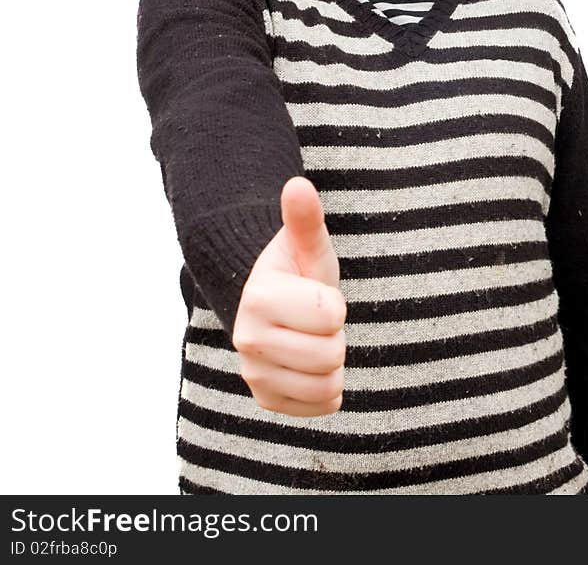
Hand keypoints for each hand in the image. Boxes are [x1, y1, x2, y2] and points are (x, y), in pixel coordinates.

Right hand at [232, 176, 346, 416]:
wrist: (274, 304)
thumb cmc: (298, 271)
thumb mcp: (307, 243)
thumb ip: (305, 218)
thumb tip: (298, 184)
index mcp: (260, 297)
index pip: (331, 315)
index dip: (335, 303)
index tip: (317, 293)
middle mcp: (247, 339)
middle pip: (331, 354)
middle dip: (335, 334)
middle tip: (317, 319)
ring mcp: (253, 373)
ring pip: (328, 384)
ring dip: (333, 362)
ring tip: (314, 338)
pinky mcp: (266, 400)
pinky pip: (321, 406)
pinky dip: (328, 389)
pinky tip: (311, 364)